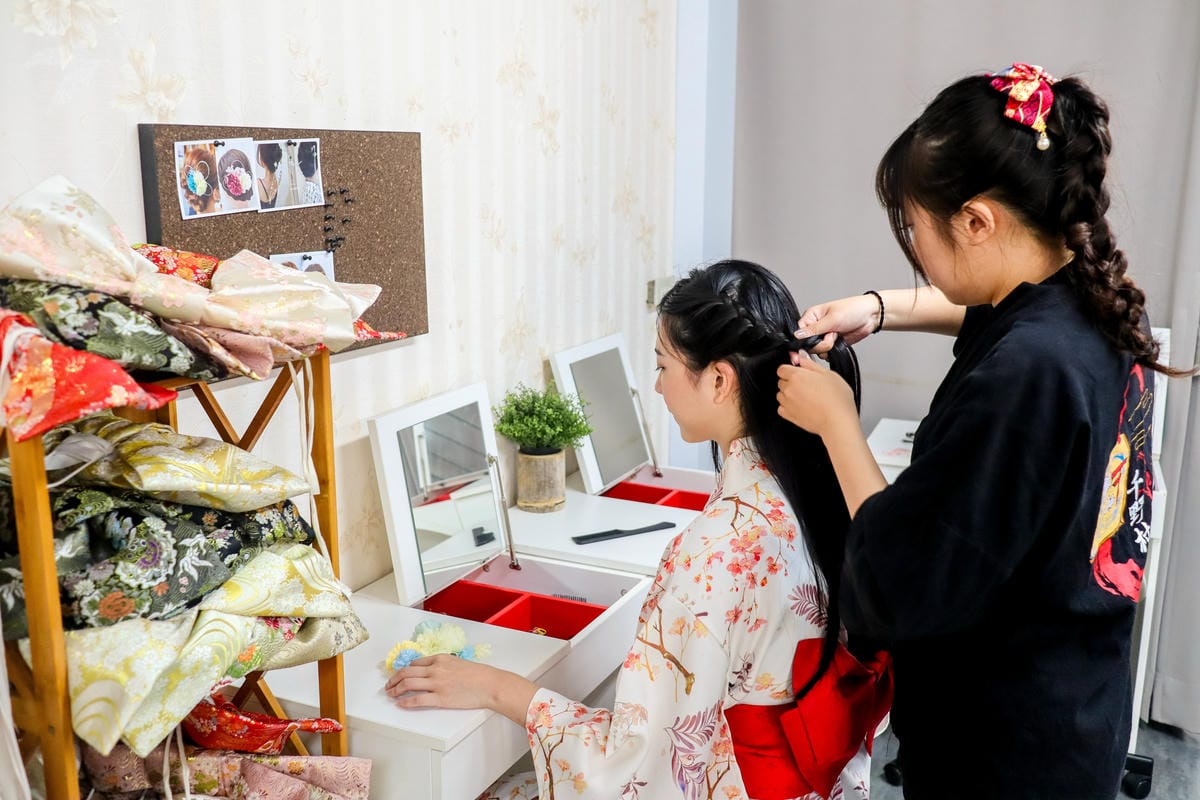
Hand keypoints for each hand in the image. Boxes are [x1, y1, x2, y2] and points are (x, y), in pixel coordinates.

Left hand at [384, 654, 537, 723]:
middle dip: (393, 680)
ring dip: (396, 690)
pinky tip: (401, 704)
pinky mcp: (440, 698)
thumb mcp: (458, 663)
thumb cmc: (478, 675)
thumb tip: (431, 672)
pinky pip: (417, 700)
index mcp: (439, 659)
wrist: (489, 684)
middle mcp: (435, 669)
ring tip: (391, 695)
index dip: (402, 670)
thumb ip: (443, 666)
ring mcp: (436, 684)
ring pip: (408, 685)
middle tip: (389, 686)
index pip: (414, 663)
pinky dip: (406, 702)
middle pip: (406, 673)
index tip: (398, 676)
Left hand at [777, 356, 857, 438]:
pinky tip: (802, 406)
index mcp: (796, 376)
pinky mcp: (788, 416)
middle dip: (791, 382)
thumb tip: (799, 356)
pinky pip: (781, 408)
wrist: (837, 421)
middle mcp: (788, 389)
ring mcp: (787, 403)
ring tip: (806, 397)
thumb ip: (810, 364)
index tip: (799, 373)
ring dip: (789, 394)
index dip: (791, 370)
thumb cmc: (837, 399)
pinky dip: (788, 407)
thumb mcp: (828, 374)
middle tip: (808, 386)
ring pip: (781, 395)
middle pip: (781, 381)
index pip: (782, 368)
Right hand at [795, 294, 880, 353]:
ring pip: (817, 351)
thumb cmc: (852, 310)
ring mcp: (824, 337)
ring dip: (827, 347)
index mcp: (811, 317)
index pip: (799, 333)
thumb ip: (813, 329)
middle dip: (820, 344)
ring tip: (837, 335)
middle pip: (807, 345)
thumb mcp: (832, 319)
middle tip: (831, 335)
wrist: (870, 316)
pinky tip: (839, 342)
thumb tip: (796, 335)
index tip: (807, 346)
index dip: (801, 341)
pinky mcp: (832, 344)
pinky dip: (832, 351)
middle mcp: (815, 327)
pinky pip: (826, 354)